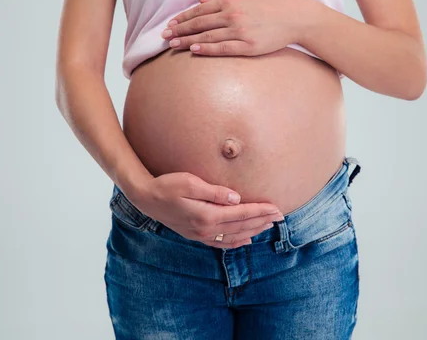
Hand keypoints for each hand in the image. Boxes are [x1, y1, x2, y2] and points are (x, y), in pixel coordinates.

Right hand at [131, 172, 283, 248]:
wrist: (146, 198)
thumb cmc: (167, 185)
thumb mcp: (190, 182)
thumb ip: (215, 192)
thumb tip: (237, 198)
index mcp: (207, 215)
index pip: (241, 214)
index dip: (260, 211)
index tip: (276, 208)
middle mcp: (205, 228)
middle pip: (241, 226)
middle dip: (262, 221)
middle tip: (280, 216)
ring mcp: (200, 234)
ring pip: (234, 237)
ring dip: (253, 231)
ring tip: (268, 226)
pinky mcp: (196, 235)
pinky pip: (221, 243)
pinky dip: (236, 243)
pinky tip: (245, 240)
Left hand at [161, 0, 302, 56]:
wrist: (296, 17)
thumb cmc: (271, 5)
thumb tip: (200, 0)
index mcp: (231, 1)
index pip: (200, 10)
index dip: (183, 18)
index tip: (170, 24)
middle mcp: (233, 14)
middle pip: (200, 23)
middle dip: (180, 29)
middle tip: (164, 36)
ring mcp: (240, 31)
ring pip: (208, 36)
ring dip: (188, 40)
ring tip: (173, 44)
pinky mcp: (248, 46)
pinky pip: (223, 48)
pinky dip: (207, 48)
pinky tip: (194, 49)